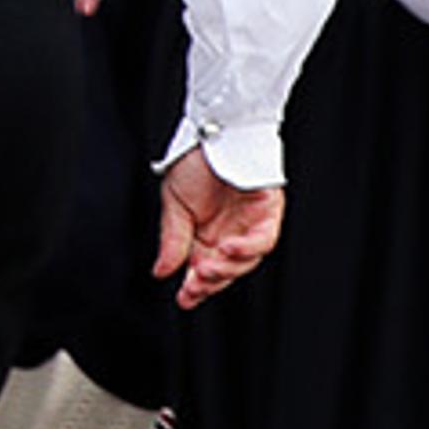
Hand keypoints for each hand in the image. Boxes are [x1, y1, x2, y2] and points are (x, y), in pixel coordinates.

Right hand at [152, 148, 283, 304]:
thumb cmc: (196, 160)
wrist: (215, 130)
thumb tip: (161, 271)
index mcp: (206, 234)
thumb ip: (172, 239)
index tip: (183, 298)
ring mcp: (250, 225)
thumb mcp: (173, 203)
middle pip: (225, 272)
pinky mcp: (268, 214)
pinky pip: (262, 240)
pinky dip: (245, 248)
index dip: (195, 288)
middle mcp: (230, 233)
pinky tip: (227, 249)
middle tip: (192, 287)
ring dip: (226, 270)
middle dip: (209, 283)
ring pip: (245, 262)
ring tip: (205, 268)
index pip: (203, 269)